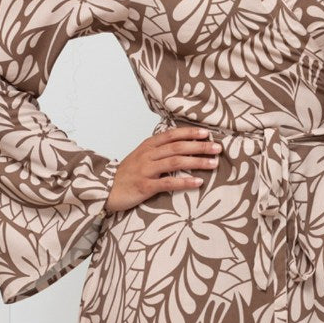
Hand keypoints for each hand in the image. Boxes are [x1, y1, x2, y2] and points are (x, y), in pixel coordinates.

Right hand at [106, 127, 222, 212]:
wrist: (106, 189)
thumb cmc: (128, 174)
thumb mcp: (142, 156)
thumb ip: (160, 150)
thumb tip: (183, 145)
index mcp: (148, 146)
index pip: (171, 135)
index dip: (189, 133)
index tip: (206, 133)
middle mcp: (148, 155)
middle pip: (177, 147)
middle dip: (199, 146)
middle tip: (218, 148)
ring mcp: (146, 170)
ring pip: (175, 162)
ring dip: (196, 162)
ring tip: (213, 163)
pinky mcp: (145, 186)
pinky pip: (168, 183)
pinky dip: (184, 182)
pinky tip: (198, 182)